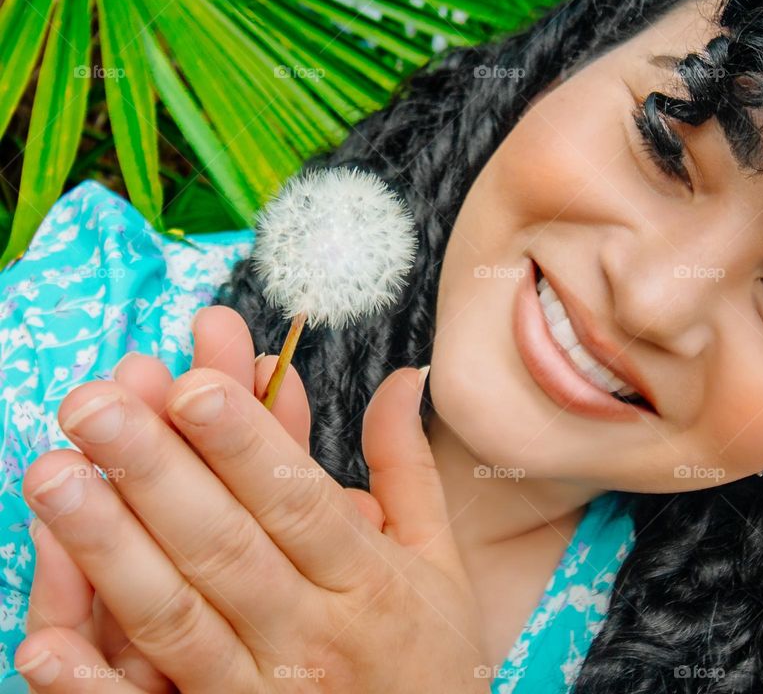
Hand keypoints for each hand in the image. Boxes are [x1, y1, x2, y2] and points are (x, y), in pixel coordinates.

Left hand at [18, 315, 484, 691]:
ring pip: (177, 617)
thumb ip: (407, 467)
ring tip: (57, 477)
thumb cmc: (432, 657)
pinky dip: (96, 687)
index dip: (244, 443)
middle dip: (156, 470)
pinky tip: (47, 643)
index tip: (192, 385)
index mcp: (368, 578)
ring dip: (110, 547)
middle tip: (95, 405)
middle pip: (225, 544)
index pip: (297, 499)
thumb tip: (405, 377)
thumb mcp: (438, 559)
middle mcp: (312, 633)